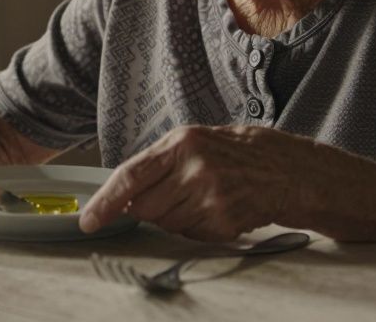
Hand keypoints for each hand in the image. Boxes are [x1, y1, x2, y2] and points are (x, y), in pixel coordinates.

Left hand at [79, 125, 308, 240]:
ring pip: (165, 224)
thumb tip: (120, 194)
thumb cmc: (235, 153)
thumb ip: (156, 164)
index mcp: (181, 143)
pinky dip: (198, 227)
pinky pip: (191, 235)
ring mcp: (210, 196)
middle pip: (143, 207)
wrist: (286, 169)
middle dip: (150, 207)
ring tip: (203, 196)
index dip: (105, 202)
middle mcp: (194, 168)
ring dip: (176, 217)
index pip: (129, 176)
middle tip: (176, 193)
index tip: (89, 220)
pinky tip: (217, 208)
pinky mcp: (224, 220)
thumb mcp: (193, 141)